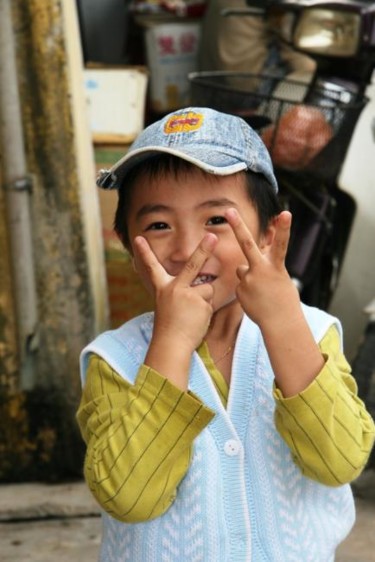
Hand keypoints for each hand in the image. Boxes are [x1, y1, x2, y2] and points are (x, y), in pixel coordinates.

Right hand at [133, 233, 217, 353]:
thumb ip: (181, 292)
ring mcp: (188, 295)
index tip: (138, 238)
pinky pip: (211, 301)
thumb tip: (202, 285)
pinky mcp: (200, 303)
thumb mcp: (169, 305)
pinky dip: (206, 310)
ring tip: (192, 315)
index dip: (144, 252)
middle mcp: (174, 288)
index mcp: (163, 288)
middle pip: (192, 265)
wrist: (171, 344)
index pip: (152, 267)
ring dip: (204, 301)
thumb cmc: (170, 327)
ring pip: (207, 289)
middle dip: (203, 249)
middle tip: (212, 236)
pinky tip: (196, 320)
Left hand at [224, 208, 300, 329]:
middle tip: (229, 210)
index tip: (286, 213)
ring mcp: (248, 280)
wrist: (280, 323)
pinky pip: (241, 284)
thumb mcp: (280, 279)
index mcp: (276, 267)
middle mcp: (261, 271)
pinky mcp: (240, 290)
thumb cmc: (284, 300)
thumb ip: (264, 267)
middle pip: (247, 244)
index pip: (281, 244)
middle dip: (238, 225)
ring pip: (242, 270)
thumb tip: (243, 265)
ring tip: (260, 292)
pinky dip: (246, 290)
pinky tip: (255, 300)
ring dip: (249, 277)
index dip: (284, 228)